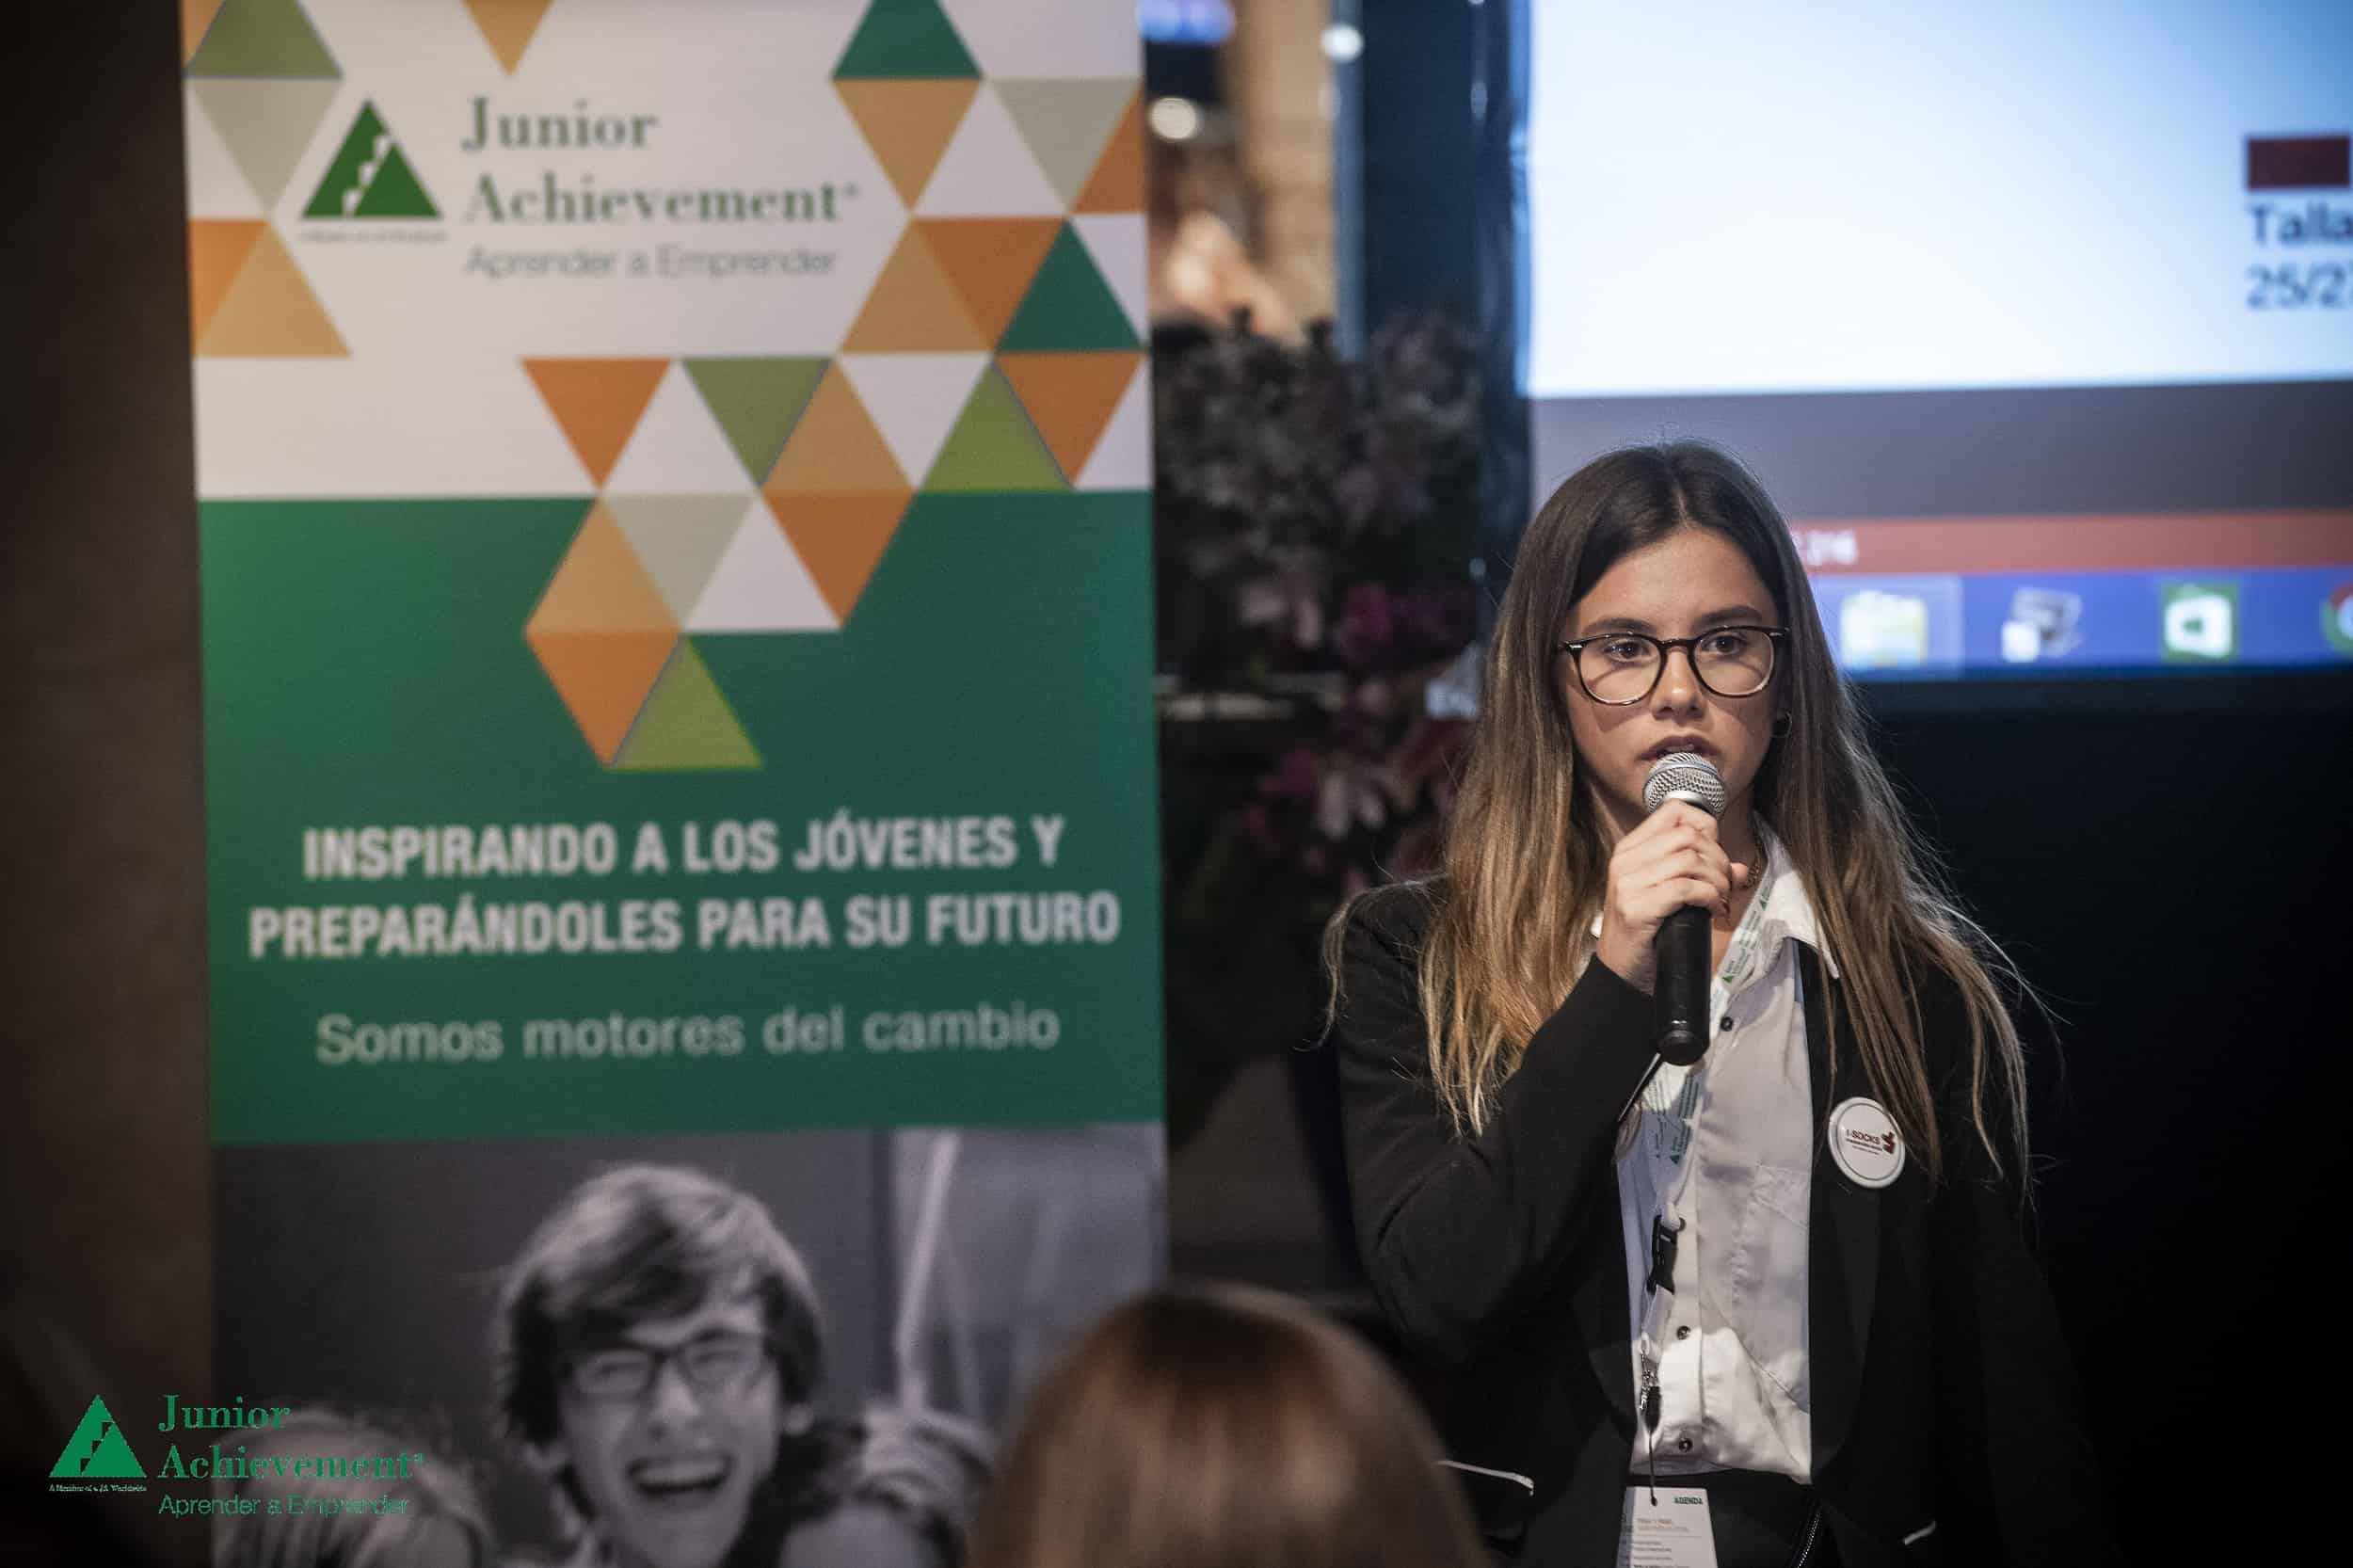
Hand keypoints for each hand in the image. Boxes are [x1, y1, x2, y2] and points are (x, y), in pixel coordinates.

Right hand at [1593, 803, 1750, 993]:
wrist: (1621, 973)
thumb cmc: (1648, 931)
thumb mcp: (1671, 895)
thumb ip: (1702, 875)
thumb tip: (1740, 869)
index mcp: (1630, 849)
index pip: (1674, 812)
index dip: (1705, 827)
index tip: (1714, 855)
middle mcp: (1625, 860)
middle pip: (1689, 837)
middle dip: (1718, 860)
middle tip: (1724, 886)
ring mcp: (1627, 884)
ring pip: (1690, 861)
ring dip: (1717, 881)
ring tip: (1720, 900)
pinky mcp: (1636, 908)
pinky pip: (1686, 889)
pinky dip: (1709, 898)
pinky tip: (1713, 911)